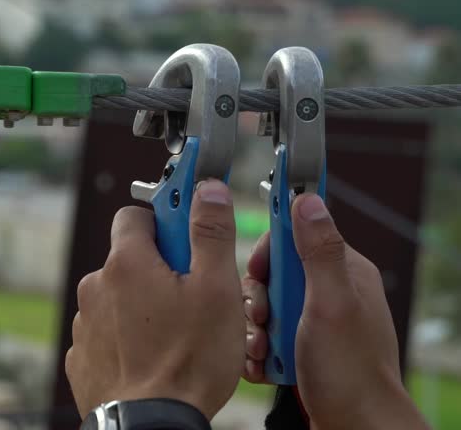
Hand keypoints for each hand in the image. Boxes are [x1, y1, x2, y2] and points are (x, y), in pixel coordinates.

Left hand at [65, 179, 243, 420]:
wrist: (151, 425)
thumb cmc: (186, 363)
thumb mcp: (216, 290)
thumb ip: (210, 233)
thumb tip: (208, 192)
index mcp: (127, 263)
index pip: (136, 215)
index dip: (165, 220)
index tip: (187, 231)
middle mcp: (97, 286)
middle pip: (130, 259)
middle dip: (160, 268)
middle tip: (193, 295)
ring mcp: (87, 322)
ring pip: (119, 297)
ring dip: (143, 304)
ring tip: (176, 333)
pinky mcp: (84, 355)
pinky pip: (108, 331)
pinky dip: (127, 336)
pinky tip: (153, 356)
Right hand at [242, 193, 428, 429]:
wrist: (354, 427)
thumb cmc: (350, 371)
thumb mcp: (331, 303)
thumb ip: (318, 251)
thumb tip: (307, 199)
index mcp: (342, 272)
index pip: (292, 237)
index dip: (267, 254)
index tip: (258, 273)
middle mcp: (327, 292)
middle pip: (270, 275)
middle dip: (257, 302)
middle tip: (262, 322)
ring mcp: (312, 321)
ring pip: (262, 308)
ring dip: (254, 331)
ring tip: (263, 350)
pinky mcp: (300, 347)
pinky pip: (264, 336)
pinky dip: (258, 350)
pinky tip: (263, 364)